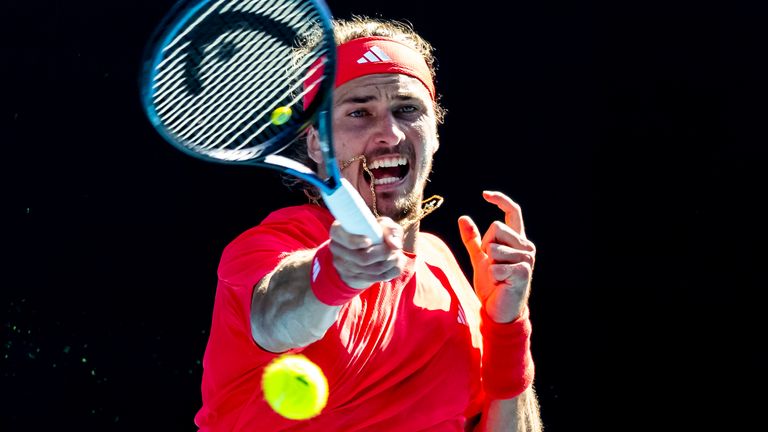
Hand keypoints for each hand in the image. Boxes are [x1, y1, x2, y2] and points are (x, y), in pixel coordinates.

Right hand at [328, 217, 407, 288]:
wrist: (367, 252)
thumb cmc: (375, 233)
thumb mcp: (382, 226)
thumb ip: (391, 230)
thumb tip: (395, 246)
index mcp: (338, 230)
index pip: (338, 235)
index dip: (354, 240)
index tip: (369, 241)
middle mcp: (336, 248)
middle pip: (362, 258)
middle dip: (383, 254)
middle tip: (393, 250)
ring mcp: (342, 265)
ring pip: (371, 270)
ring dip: (389, 263)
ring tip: (396, 256)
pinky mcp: (350, 278)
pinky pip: (375, 279)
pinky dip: (389, 272)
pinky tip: (392, 266)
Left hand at [458, 191, 535, 322]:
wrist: (499, 310)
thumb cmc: (493, 285)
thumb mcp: (480, 258)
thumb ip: (473, 239)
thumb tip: (463, 217)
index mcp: (517, 240)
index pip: (513, 212)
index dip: (501, 200)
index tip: (484, 194)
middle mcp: (526, 246)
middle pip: (496, 227)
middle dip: (486, 245)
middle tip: (492, 265)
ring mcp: (527, 259)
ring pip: (494, 246)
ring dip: (489, 263)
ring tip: (498, 276)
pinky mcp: (523, 272)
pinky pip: (496, 265)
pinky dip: (492, 275)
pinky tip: (501, 283)